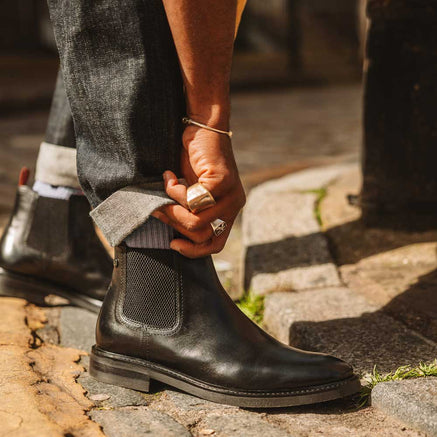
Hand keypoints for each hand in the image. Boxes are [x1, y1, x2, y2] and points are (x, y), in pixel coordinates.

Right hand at [152, 125, 245, 257]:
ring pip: (195, 221)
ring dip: (172, 206)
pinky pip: (193, 201)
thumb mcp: (188, 193)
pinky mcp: (223, 182)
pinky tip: (170, 176)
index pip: (215, 245)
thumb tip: (169, 233)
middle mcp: (233, 207)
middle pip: (200, 235)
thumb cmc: (191, 161)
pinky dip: (175, 190)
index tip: (172, 243)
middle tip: (160, 206)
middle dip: (174, 222)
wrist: (201, 128)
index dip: (192, 250)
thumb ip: (186, 213)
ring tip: (166, 187)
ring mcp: (231, 195)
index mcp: (227, 213)